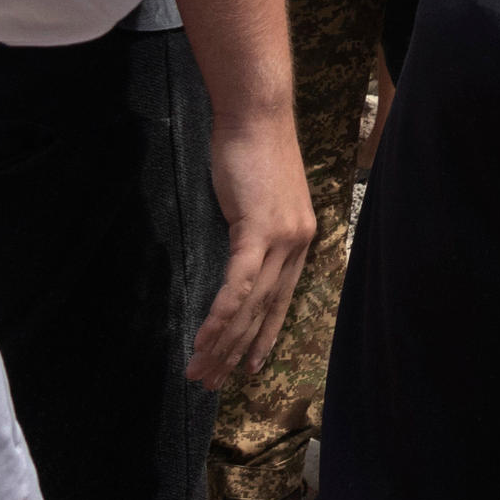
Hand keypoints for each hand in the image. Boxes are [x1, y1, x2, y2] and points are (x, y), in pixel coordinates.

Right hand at [186, 103, 315, 393]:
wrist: (257, 116)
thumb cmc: (252, 153)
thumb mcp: (258, 202)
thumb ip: (252, 234)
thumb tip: (235, 258)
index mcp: (300, 240)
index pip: (281, 301)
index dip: (264, 337)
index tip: (251, 368)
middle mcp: (298, 244)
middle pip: (265, 311)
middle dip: (237, 353)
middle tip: (213, 383)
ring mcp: (282, 238)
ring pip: (250, 305)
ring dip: (223, 343)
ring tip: (200, 371)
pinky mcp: (259, 229)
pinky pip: (238, 283)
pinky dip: (221, 314)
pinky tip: (204, 338)